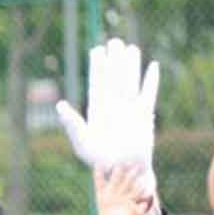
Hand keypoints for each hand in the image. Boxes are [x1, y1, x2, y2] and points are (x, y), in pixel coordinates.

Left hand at [56, 39, 162, 214]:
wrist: (123, 173)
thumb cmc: (100, 162)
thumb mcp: (82, 144)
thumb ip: (73, 124)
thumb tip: (60, 105)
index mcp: (98, 111)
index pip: (97, 83)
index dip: (97, 67)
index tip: (97, 49)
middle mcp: (114, 107)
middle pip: (114, 78)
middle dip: (114, 60)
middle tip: (115, 41)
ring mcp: (130, 110)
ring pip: (131, 82)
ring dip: (131, 66)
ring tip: (131, 47)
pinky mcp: (144, 116)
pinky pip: (148, 94)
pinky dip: (151, 81)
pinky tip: (153, 66)